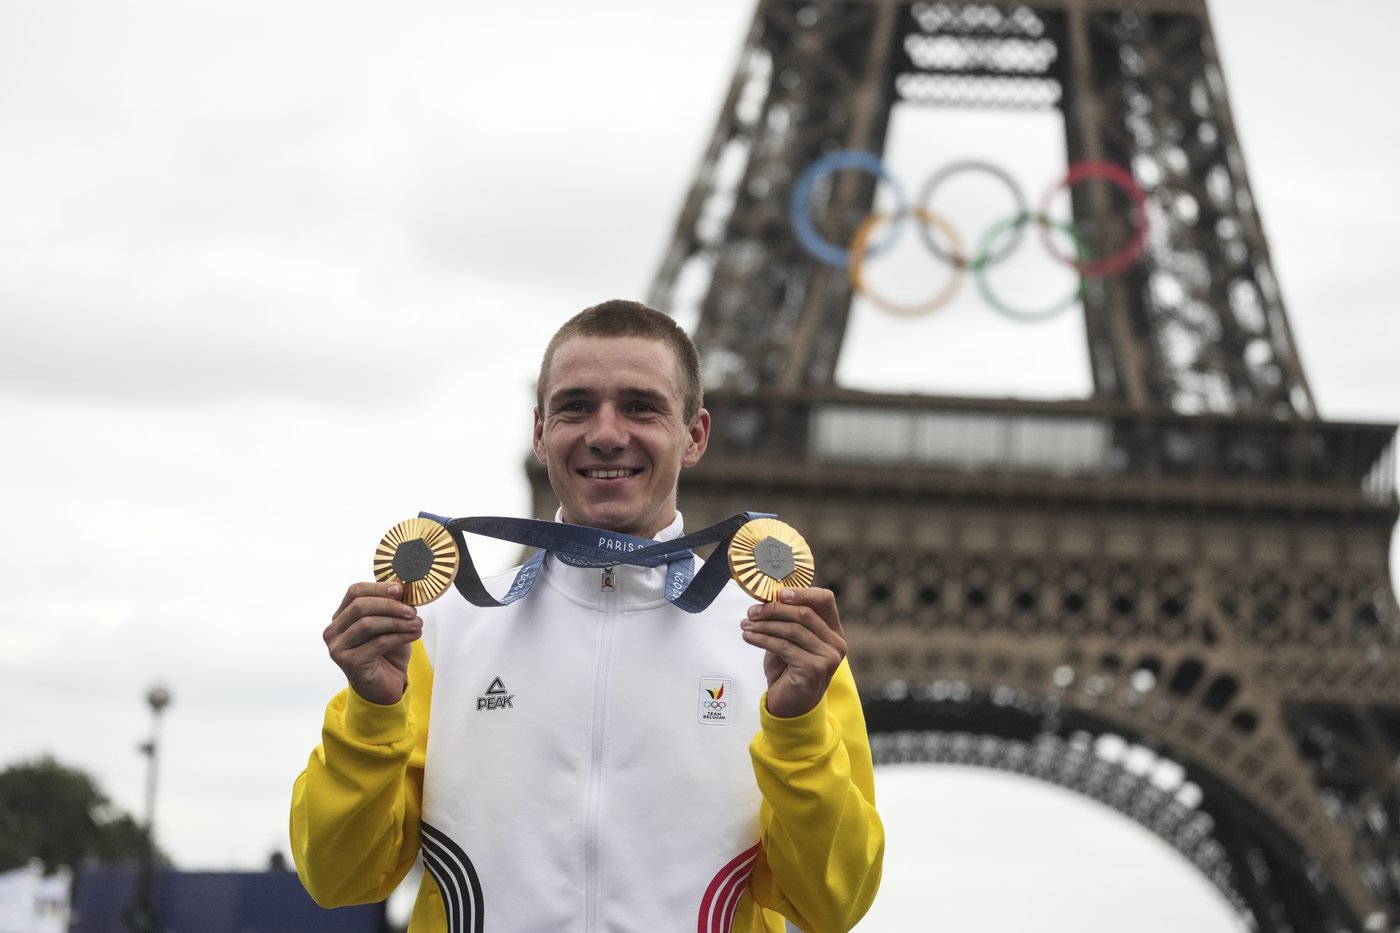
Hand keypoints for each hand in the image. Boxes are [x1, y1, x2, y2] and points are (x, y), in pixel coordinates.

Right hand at [323, 582, 422, 705]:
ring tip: (417, 624)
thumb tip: (400, 586)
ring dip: (397, 622)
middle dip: (391, 605)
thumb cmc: (387, 654)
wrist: (386, 686)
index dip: (378, 588)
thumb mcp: (390, 624)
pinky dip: (399, 636)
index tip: (400, 589)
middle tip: (413, 610)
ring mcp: (338, 648)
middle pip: (360, 606)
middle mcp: (333, 631)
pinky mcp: (349, 662)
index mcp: (341, 617)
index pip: (354, 592)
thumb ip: (391, 606)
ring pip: (368, 624)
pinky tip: (414, 635)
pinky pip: (377, 643)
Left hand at [740, 587, 846, 718]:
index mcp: (833, 631)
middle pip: (804, 613)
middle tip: (751, 612)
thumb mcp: (789, 641)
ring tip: (746, 625)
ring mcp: (828, 657)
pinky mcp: (813, 669)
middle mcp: (836, 643)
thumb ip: (786, 621)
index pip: (825, 599)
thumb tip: (766, 598)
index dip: (802, 592)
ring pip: (793, 629)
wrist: (790, 708)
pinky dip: (762, 639)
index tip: (778, 593)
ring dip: (764, 625)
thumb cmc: (789, 672)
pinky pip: (783, 646)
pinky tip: (749, 637)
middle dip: (774, 609)